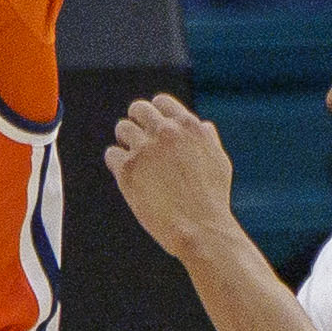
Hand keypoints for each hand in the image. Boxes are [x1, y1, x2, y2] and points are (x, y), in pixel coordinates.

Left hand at [106, 93, 236, 261]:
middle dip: (137, 123)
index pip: (161, 102)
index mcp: (189, 126)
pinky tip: (128, 176)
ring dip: (126, 143)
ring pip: (122, 128)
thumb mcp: (219, 161)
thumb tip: (201, 125)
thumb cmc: (212, 199)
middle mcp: (166, 132)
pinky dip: (117, 164)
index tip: (153, 128)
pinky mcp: (128, 169)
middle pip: (138, 109)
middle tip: (139, 142)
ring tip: (134, 161)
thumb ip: (207, 139)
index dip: (155, 114)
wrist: (200, 228)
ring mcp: (145, 149)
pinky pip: (112, 154)